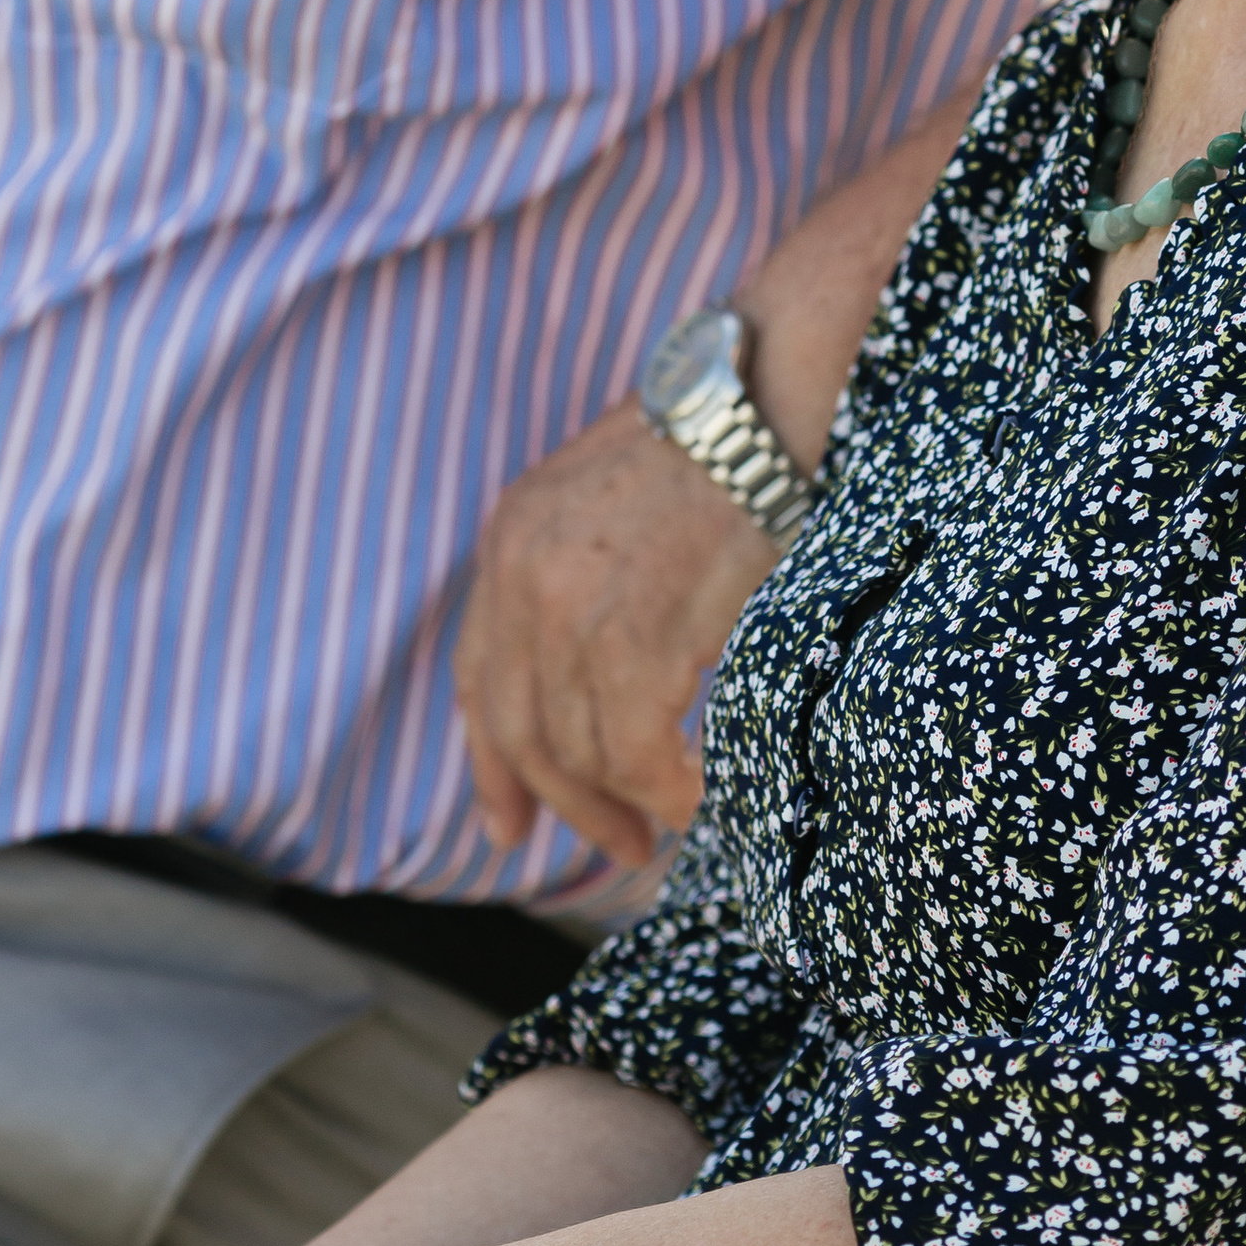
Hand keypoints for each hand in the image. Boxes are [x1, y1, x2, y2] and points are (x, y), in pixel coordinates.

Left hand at [455, 396, 776, 862]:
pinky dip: (670, 789)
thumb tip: (600, 668)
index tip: (506, 825)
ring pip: (580, 752)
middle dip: (564, 805)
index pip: (480, 678)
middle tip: (618, 845)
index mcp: (511, 538)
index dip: (492, 764)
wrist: (765, 400)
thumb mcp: (612, 497)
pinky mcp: (633, 640)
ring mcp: (572, 612)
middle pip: (520, 731)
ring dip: (628, 802)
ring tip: (673, 820)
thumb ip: (584, 573)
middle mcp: (522, 577)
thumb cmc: (720, 441)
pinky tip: (701, 795)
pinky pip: (638, 752)